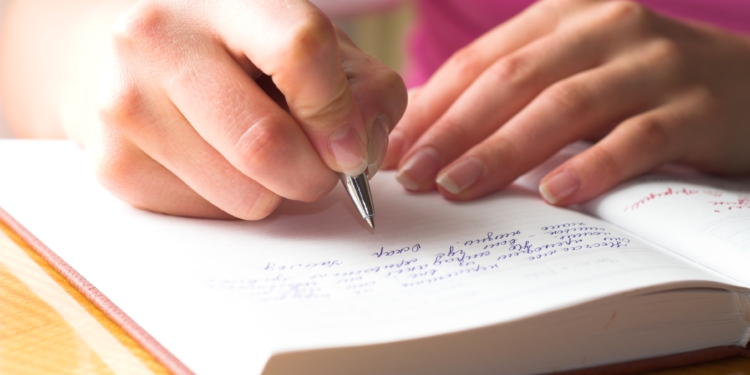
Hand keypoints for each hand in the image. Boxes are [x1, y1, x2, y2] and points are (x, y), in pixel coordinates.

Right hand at [54, 0, 405, 218]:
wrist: (129, 62)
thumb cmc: (239, 55)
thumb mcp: (312, 49)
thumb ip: (362, 90)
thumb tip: (359, 153)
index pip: (299, 51)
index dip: (337, 112)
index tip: (349, 145)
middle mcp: (160, 39)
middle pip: (266, 143)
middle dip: (314, 175)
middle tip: (317, 168)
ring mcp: (126, 103)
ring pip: (245, 196)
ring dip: (274, 193)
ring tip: (257, 156)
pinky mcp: (114, 164)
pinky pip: (211, 216)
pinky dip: (233, 203)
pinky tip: (216, 164)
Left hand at [383, 0, 749, 204]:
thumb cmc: (641, 85)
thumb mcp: (574, 71)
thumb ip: (515, 92)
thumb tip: (431, 132)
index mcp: (565, 16)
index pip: (482, 60)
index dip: (433, 105)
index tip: (393, 148)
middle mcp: (606, 28)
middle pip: (513, 80)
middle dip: (454, 130)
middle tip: (412, 174)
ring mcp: (653, 64)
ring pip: (564, 106)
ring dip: (505, 149)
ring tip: (460, 186)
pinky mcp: (695, 107)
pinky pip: (636, 137)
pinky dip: (593, 165)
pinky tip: (555, 193)